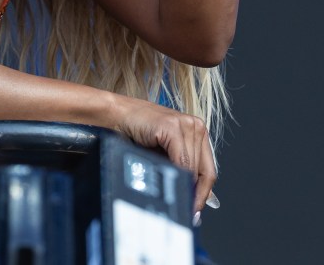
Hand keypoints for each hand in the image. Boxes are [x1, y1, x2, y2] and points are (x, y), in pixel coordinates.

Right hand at [114, 96, 216, 217]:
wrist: (114, 114)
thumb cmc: (135, 130)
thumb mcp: (163, 151)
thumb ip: (180, 167)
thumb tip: (192, 193)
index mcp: (197, 131)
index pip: (208, 169)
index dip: (204, 192)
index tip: (196, 208)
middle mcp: (196, 126)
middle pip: (204, 170)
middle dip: (195, 193)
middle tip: (187, 209)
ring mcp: (186, 125)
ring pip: (193, 167)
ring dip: (184, 185)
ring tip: (175, 197)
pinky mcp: (173, 127)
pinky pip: (181, 160)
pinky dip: (177, 174)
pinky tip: (170, 183)